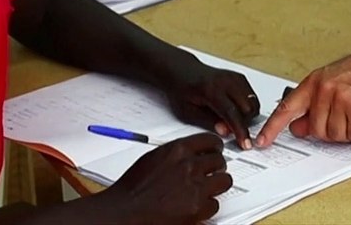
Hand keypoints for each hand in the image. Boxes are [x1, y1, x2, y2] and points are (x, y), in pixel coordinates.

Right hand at [107, 133, 230, 224]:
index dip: (215, 147)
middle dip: (217, 167)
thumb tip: (186, 155)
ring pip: (224, 181)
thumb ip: (174, 155)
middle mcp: (189, 166)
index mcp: (177, 150)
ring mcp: (195, 187)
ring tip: (210, 188)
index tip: (216, 151)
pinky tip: (200, 206)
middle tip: (213, 172)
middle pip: (220, 160)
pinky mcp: (198, 208)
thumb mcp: (153, 158)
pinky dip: (208, 207)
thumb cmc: (132, 189)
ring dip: (218, 185)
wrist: (126, 210)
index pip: (210, 140)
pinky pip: (215, 204)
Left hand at [164, 63, 260, 149]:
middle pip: (249, 107)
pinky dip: (248, 106)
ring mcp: (234, 77)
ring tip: (232, 120)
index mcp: (211, 90)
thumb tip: (226, 132)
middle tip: (234, 131)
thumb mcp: (188, 112)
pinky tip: (236, 111)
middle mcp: (226, 81)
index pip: (232, 113)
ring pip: (253, 101)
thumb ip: (208, 122)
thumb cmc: (181, 90)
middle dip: (245, 124)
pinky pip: (252, 95)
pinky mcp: (239, 77)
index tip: (245, 144)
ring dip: (248, 115)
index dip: (240, 131)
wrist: (181, 71)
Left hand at [255, 44, 350, 146]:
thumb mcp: (334, 81)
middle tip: (345, 119)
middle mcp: (324, 89)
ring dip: (349, 132)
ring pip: (335, 135)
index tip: (261, 141)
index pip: (287, 108)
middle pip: (316, 130)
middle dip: (331, 131)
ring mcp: (341, 98)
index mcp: (314, 82)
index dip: (272, 128)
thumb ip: (315, 104)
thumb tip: (300, 128)